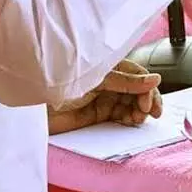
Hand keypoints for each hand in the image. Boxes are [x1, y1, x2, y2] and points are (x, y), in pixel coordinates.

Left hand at [47, 59, 163, 134]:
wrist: (36, 110)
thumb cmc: (61, 85)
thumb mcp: (98, 81)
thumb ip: (127, 81)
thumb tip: (155, 79)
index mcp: (110, 67)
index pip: (138, 75)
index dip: (147, 88)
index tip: (149, 103)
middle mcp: (111, 82)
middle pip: (138, 91)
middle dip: (147, 101)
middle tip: (149, 114)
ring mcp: (106, 99)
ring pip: (132, 105)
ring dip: (139, 112)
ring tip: (137, 120)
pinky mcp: (100, 116)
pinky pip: (121, 118)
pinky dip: (129, 121)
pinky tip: (131, 123)